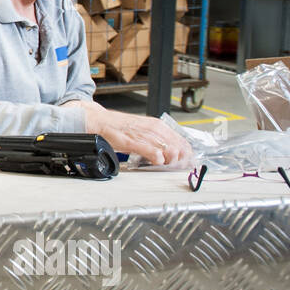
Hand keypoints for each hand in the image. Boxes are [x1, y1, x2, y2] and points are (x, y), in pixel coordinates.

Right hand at [73, 103, 193, 165]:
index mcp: (158, 125)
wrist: (101, 121)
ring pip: (170, 151)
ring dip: (171, 162)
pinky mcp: (135, 142)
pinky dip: (158, 160)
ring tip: (166, 166)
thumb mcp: (144, 130)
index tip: (188, 163)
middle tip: (177, 167)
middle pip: (180, 147)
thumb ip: (157, 139)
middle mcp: (155, 129)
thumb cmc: (120, 128)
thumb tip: (171, 152)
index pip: (183, 141)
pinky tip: (154, 162)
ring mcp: (146, 135)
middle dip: (182, 160)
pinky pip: (154, 153)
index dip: (188, 154)